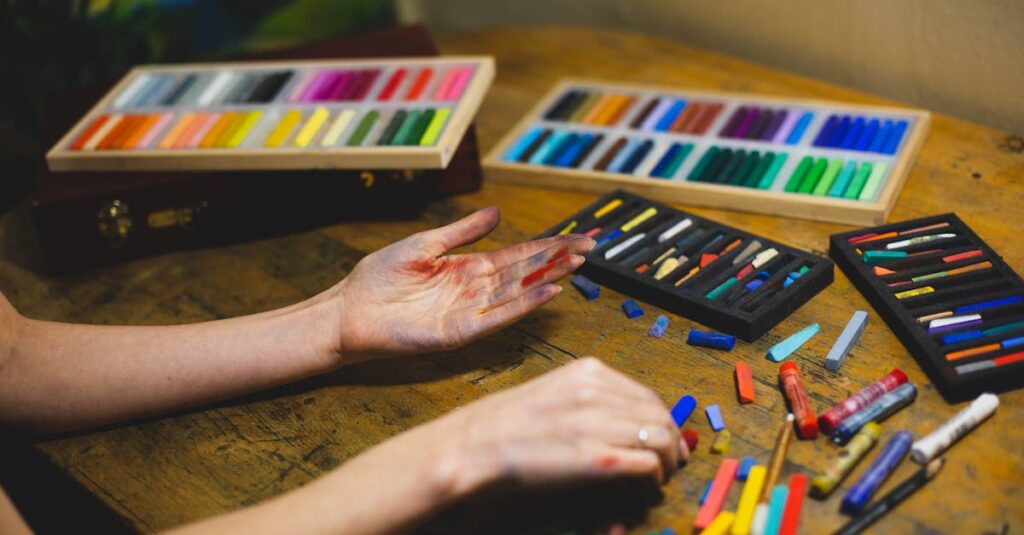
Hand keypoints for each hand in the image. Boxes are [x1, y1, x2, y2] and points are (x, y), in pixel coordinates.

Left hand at [328, 207, 594, 361]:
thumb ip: (462, 231)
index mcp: (468, 269)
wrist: (349, 311)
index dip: (547, 247)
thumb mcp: (424, 245)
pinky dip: (523, 306)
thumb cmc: (380, 278)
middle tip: (589, 248)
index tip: (577, 239)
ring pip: (517, 294)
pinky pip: (497, 318)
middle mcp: (474, 291)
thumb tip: (496, 212)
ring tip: (575, 265)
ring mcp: (469, 313)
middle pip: (524, 273)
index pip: (517, 256)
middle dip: (556, 260)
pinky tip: (547, 293)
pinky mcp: (458, 333)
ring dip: (547, 280)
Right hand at [439, 358, 688, 493]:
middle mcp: (599, 392)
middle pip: (661, 415)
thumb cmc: (503, 425)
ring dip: (666, 461)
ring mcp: (599, 424)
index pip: (647, 394)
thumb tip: (623, 420)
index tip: (663, 440)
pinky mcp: (599, 459)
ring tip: (655, 477)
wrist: (474, 447)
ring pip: (662, 438)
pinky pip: (648, 465)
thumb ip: (588, 400)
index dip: (662, 421)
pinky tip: (639, 486)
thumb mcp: (551, 394)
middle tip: (668, 463)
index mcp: (588, 371)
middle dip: (671, 442)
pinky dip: (652, 478)